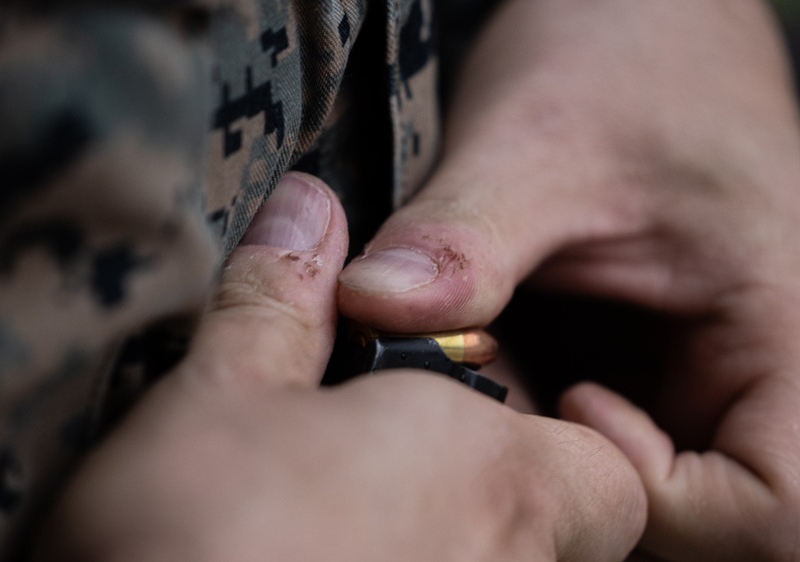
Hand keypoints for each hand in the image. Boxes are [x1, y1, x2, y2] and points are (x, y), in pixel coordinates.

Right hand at [34, 173, 644, 561]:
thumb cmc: (189, 538)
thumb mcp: (219, 392)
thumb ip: (281, 297)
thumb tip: (305, 206)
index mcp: (490, 477)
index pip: (609, 471)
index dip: (563, 441)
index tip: (476, 417)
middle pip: (560, 535)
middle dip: (494, 494)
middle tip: (392, 463)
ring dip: (450, 545)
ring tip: (340, 521)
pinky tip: (319, 554)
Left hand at [337, 1, 799, 559]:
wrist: (642, 21)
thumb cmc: (625, 61)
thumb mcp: (541, 142)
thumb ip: (462, 239)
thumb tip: (368, 309)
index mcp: (796, 334)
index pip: (776, 524)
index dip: (657, 501)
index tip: (566, 402)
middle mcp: (775, 382)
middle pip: (715, 537)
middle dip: (593, 499)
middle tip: (501, 409)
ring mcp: (715, 386)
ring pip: (655, 509)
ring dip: (560, 471)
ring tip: (493, 377)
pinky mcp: (658, 376)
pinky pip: (609, 456)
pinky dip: (541, 440)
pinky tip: (490, 369)